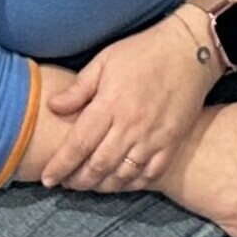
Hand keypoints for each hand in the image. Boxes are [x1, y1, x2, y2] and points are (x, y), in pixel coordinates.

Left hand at [44, 9, 217, 191]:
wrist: (189, 50)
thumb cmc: (142, 52)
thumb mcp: (105, 61)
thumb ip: (78, 88)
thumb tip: (53, 107)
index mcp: (110, 104)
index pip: (78, 144)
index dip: (61, 165)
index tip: (47, 178)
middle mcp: (130, 125)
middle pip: (98, 165)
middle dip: (78, 180)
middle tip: (67, 184)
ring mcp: (153, 137)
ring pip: (123, 175)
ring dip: (103, 185)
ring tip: (90, 184)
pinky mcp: (172, 142)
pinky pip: (150, 174)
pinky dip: (133, 184)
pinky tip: (121, 182)